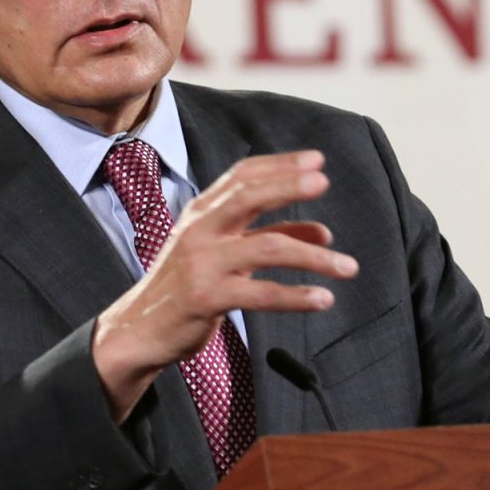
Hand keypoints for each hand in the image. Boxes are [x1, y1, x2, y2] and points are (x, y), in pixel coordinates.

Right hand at [91, 149, 358, 420]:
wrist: (141, 328)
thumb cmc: (187, 286)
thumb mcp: (225, 253)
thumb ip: (270, 237)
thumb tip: (325, 234)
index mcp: (202, 213)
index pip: (242, 175)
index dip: (280, 165)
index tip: (317, 161)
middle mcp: (200, 230)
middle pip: (248, 196)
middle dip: (288, 186)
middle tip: (323, 182)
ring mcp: (202, 263)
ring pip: (267, 248)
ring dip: (313, 257)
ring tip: (348, 267)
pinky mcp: (207, 298)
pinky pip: (261, 294)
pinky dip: (297, 296)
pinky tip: (322, 298)